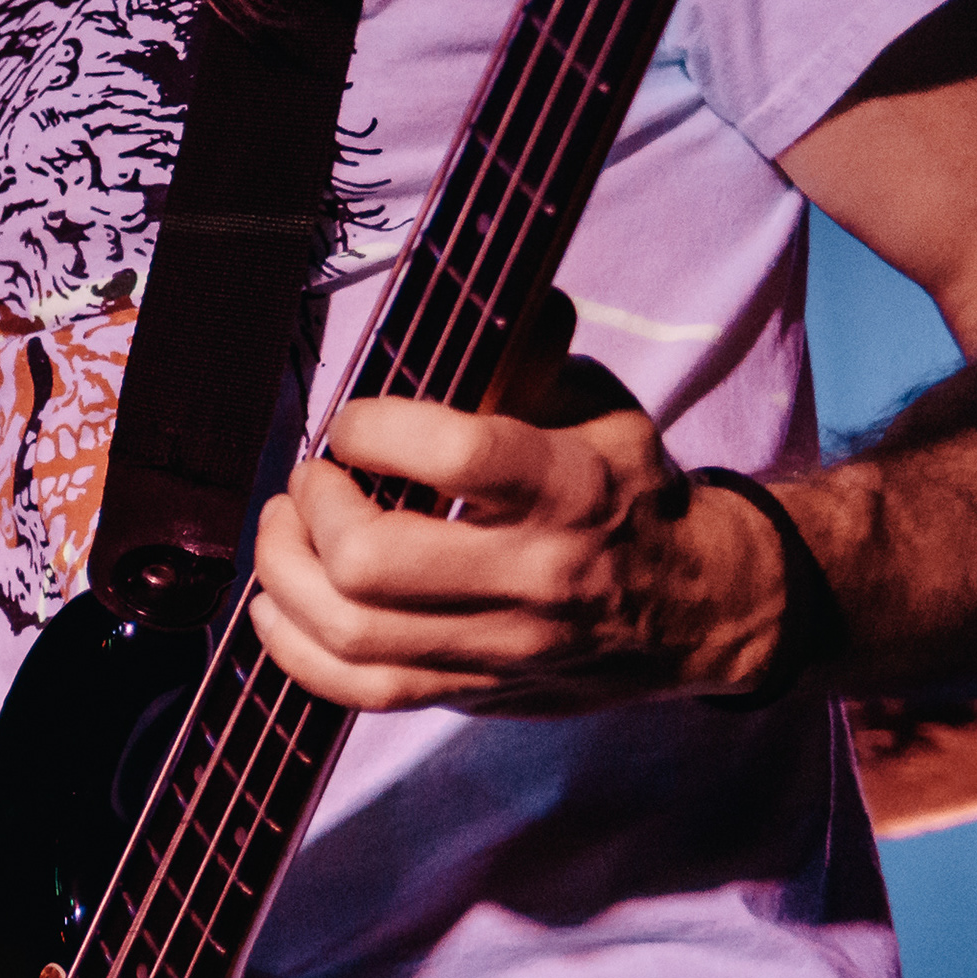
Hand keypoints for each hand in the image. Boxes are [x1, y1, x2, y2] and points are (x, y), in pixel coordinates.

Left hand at [249, 385, 782, 715]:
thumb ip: (530, 354)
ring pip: (353, 633)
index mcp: (572, 488)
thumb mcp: (598, 408)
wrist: (702, 606)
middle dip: (313, 510)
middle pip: (373, 562)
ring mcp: (506, 647)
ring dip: (285, 574)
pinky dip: (296, 651)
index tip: (352, 422)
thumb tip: (492, 284)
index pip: (454, 457)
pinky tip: (273, 605)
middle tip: (310, 481)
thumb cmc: (626, 489)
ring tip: (283, 530)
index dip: (373, 430)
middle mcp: (538, 577)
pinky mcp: (478, 693)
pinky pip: (362, 692)